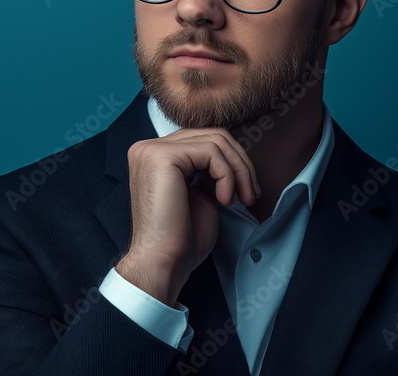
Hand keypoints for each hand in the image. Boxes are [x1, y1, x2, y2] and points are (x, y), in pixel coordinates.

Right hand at [115, 128, 260, 305]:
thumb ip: (207, 173)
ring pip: (215, 141)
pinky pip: (211, 152)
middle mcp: (147, 148)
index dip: (232, 162)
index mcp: (153, 156)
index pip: (203, 140)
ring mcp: (151, 150)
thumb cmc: (181, 238)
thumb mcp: (200, 195)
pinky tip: (224, 200)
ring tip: (242, 199)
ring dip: (238, 171)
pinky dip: (227, 175)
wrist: (164, 261)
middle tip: (250, 194)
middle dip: (240, 163)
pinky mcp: (161, 157)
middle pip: (212, 135)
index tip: (247, 191)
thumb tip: (230, 158)